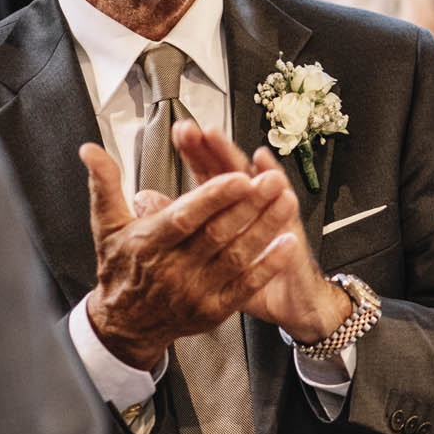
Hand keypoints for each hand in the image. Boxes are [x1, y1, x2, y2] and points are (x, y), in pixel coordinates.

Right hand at [80, 136, 303, 368]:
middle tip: (272, 181)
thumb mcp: (106, 226)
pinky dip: (268, 265)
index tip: (238, 178)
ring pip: (236, 256)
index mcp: (149, 243)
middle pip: (217, 234)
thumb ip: (105, 185)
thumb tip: (91, 151)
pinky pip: (246, 286)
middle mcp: (173, 268)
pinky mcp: (214, 309)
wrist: (126, 324)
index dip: (213, 197)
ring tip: (285, 202)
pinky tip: (287, 245)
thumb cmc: (120, 270)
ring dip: (265, 229)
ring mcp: (196, 291)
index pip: (185, 217)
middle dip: (248, 206)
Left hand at [174, 123, 354, 343]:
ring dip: (235, 159)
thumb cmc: (249, 282)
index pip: (208, 175)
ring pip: (253, 181)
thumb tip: (141, 200)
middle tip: (195, 128)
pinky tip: (267, 165)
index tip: (180, 132)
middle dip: (211, 148)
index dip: (195, 153)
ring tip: (219, 139)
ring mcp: (272, 217)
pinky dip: (277, 183)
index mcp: (228, 212)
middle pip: (229, 170)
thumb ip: (175, 227)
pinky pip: (282, 206)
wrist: (292, 305)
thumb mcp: (207, 260)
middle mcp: (251, 209)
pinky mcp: (290, 232)